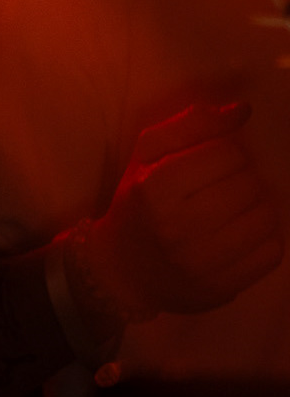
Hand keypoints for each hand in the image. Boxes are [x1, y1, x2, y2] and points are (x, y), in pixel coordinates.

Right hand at [70, 101, 282, 327]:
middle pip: (249, 184)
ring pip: (266, 216)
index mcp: (154, 187)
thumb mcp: (147, 155)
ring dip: (260, 205)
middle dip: (245, 177)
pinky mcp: (224, 287)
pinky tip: (244, 231)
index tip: (215, 161)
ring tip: (239, 206)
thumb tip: (244, 109)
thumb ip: (192, 125)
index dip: (228, 151)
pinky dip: (267, 235)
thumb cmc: (137, 202)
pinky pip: (273, 251)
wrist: (123, 270)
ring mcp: (203, 261)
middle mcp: (178, 226)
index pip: (226, 154)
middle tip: (226, 184)